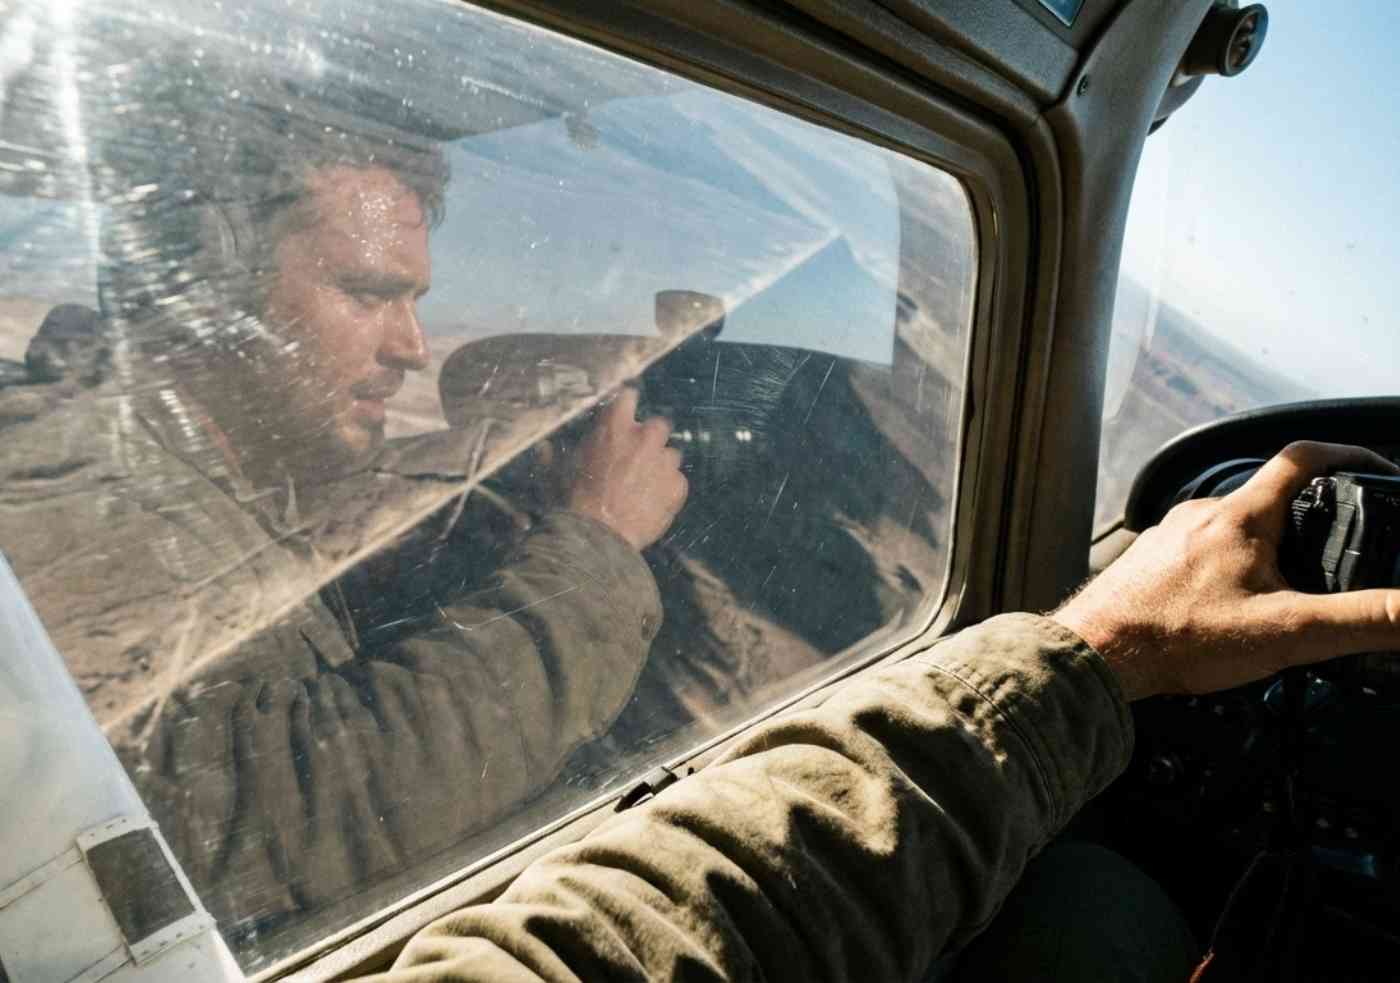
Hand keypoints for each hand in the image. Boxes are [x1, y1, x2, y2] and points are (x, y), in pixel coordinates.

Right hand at [566, 388, 687, 549]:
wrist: (596, 537)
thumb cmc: (572, 502)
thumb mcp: (554, 474)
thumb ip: (551, 457)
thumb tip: (542, 449)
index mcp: (615, 425)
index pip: (628, 396)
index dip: (626, 406)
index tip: (625, 413)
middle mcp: (644, 437)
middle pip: (658, 425)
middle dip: (649, 438)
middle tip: (636, 456)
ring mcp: (664, 461)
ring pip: (670, 455)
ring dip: (659, 465)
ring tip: (642, 485)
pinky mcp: (677, 486)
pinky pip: (677, 482)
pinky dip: (667, 490)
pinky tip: (650, 503)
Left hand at [1054, 441, 1399, 700]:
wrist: (1095, 655)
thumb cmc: (1175, 638)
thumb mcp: (1287, 632)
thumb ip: (1361, 620)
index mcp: (1240, 517)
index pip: (1302, 458)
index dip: (1346, 454)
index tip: (1374, 466)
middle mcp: (1201, 515)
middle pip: (1268, 497)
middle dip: (1307, 520)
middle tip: (1334, 552)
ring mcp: (1169, 536)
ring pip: (1232, 527)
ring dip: (1265, 549)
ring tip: (1285, 589)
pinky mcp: (1148, 562)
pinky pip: (1198, 552)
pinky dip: (1226, 569)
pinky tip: (1229, 605)